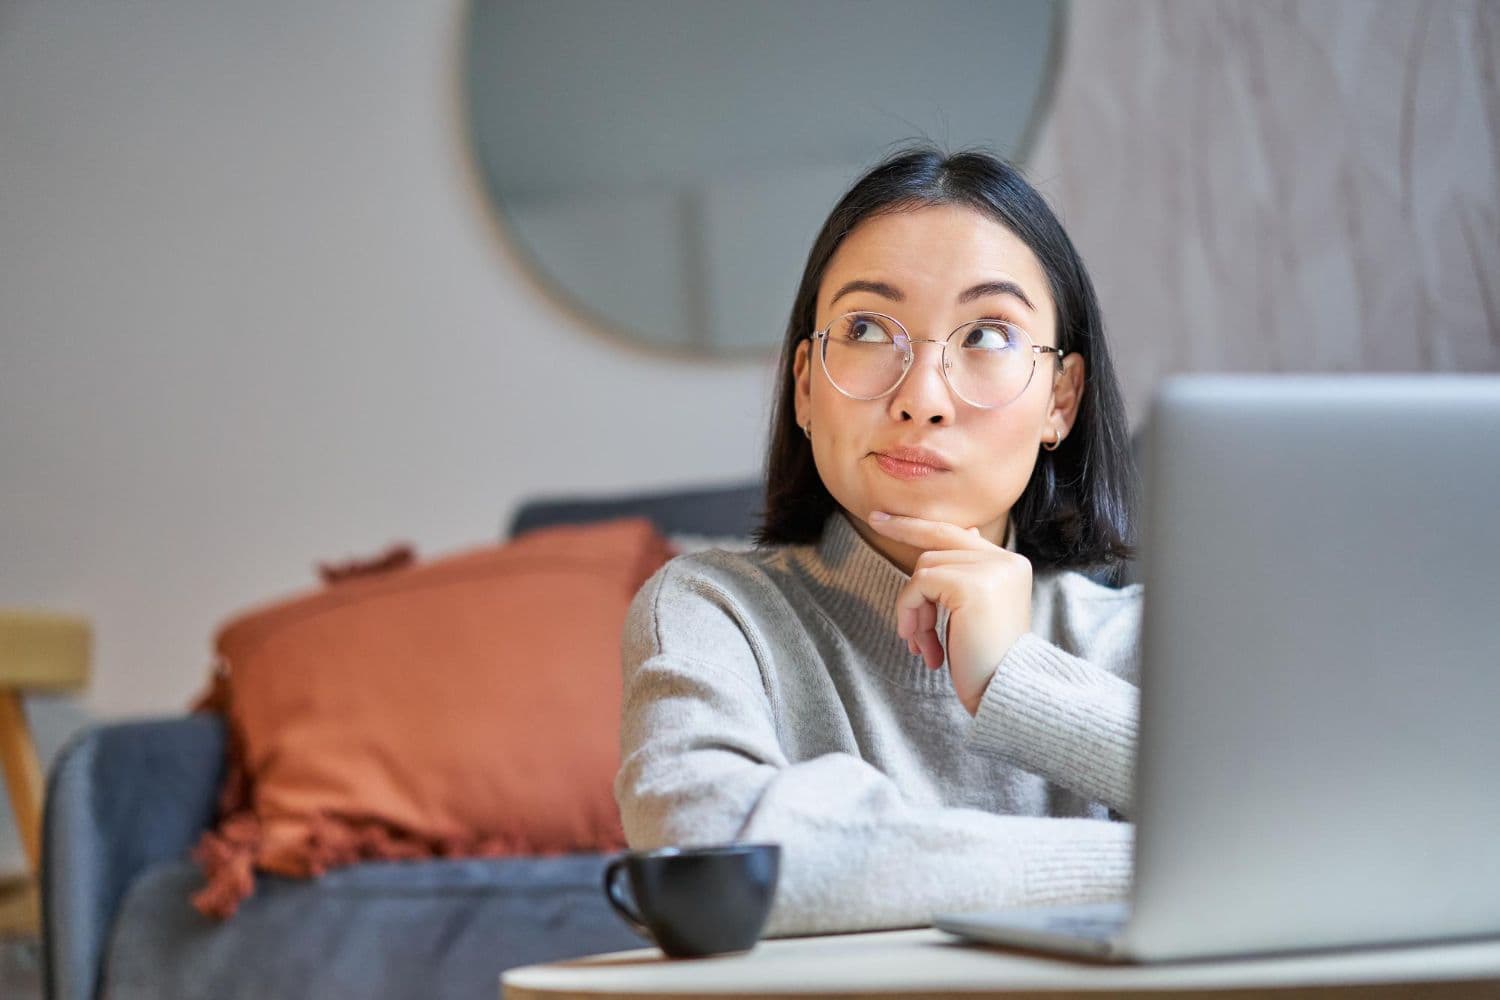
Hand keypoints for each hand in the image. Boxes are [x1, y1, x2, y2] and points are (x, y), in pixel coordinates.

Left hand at [867, 511, 1033, 715]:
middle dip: (905, 538)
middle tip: (875, 527)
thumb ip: (965, 575)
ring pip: (925, 566)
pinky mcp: (973, 585)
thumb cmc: (986, 662)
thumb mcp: (974, 613)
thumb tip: (968, 532)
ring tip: (921, 644)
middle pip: (938, 540)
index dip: (918, 526)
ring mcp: (991, 570)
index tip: (882, 517)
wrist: (1005, 694)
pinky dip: (911, 611)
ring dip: (913, 608)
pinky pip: (920, 583)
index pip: (957, 534)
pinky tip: (922, 645)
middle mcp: (1005, 561)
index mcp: (1010, 565)